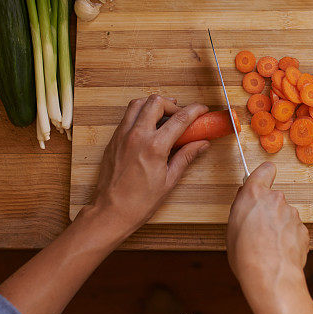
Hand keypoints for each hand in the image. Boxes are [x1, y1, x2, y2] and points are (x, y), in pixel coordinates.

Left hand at [86, 95, 209, 236]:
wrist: (110, 212)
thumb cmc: (139, 202)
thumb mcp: (169, 180)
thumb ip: (186, 156)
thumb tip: (202, 144)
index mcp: (154, 146)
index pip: (179, 118)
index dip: (194, 110)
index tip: (202, 109)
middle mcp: (136, 135)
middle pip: (156, 101)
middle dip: (172, 104)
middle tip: (180, 115)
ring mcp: (122, 135)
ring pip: (138, 103)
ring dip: (153, 105)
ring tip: (163, 116)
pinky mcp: (113, 140)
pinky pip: (127, 116)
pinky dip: (140, 114)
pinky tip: (148, 127)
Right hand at [227, 162, 312, 313]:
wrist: (271, 276)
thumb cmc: (246, 255)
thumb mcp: (232, 228)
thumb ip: (241, 209)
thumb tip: (246, 204)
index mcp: (255, 194)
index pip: (264, 170)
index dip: (263, 175)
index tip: (262, 179)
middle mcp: (276, 199)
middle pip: (273, 198)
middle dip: (267, 209)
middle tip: (257, 227)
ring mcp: (292, 214)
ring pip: (284, 215)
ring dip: (278, 225)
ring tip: (267, 245)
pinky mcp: (303, 229)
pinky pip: (293, 230)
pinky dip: (287, 238)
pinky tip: (278, 251)